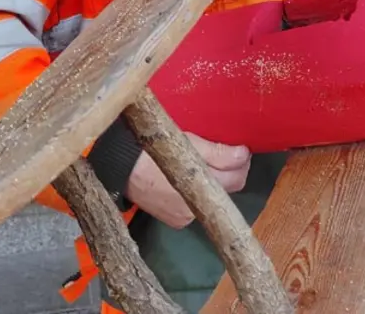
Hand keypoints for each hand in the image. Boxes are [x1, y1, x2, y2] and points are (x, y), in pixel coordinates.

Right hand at [125, 133, 250, 229]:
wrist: (120, 168)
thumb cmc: (154, 148)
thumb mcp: (187, 141)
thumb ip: (218, 152)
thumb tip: (243, 154)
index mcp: (200, 182)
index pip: (237, 178)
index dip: (242, 162)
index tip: (241, 150)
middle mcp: (196, 206)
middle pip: (228, 189)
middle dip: (232, 172)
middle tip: (228, 155)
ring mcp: (186, 217)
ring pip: (212, 198)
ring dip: (214, 183)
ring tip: (203, 166)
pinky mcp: (176, 223)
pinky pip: (196, 208)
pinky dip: (196, 196)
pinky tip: (186, 182)